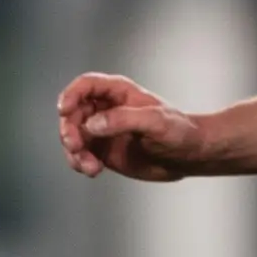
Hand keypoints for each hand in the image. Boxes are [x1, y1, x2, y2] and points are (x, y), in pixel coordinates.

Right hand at [56, 71, 214, 181]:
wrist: (191, 155)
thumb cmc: (181, 131)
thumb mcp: (156, 121)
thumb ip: (124, 119)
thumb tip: (93, 124)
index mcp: (119, 93)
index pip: (86, 86)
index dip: (70, 95)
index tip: (64, 110)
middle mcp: (106, 109)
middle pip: (73, 113)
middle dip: (69, 130)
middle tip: (76, 146)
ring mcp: (103, 131)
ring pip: (74, 136)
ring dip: (73, 151)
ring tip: (89, 166)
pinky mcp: (104, 151)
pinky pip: (82, 155)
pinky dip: (80, 163)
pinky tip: (94, 170)